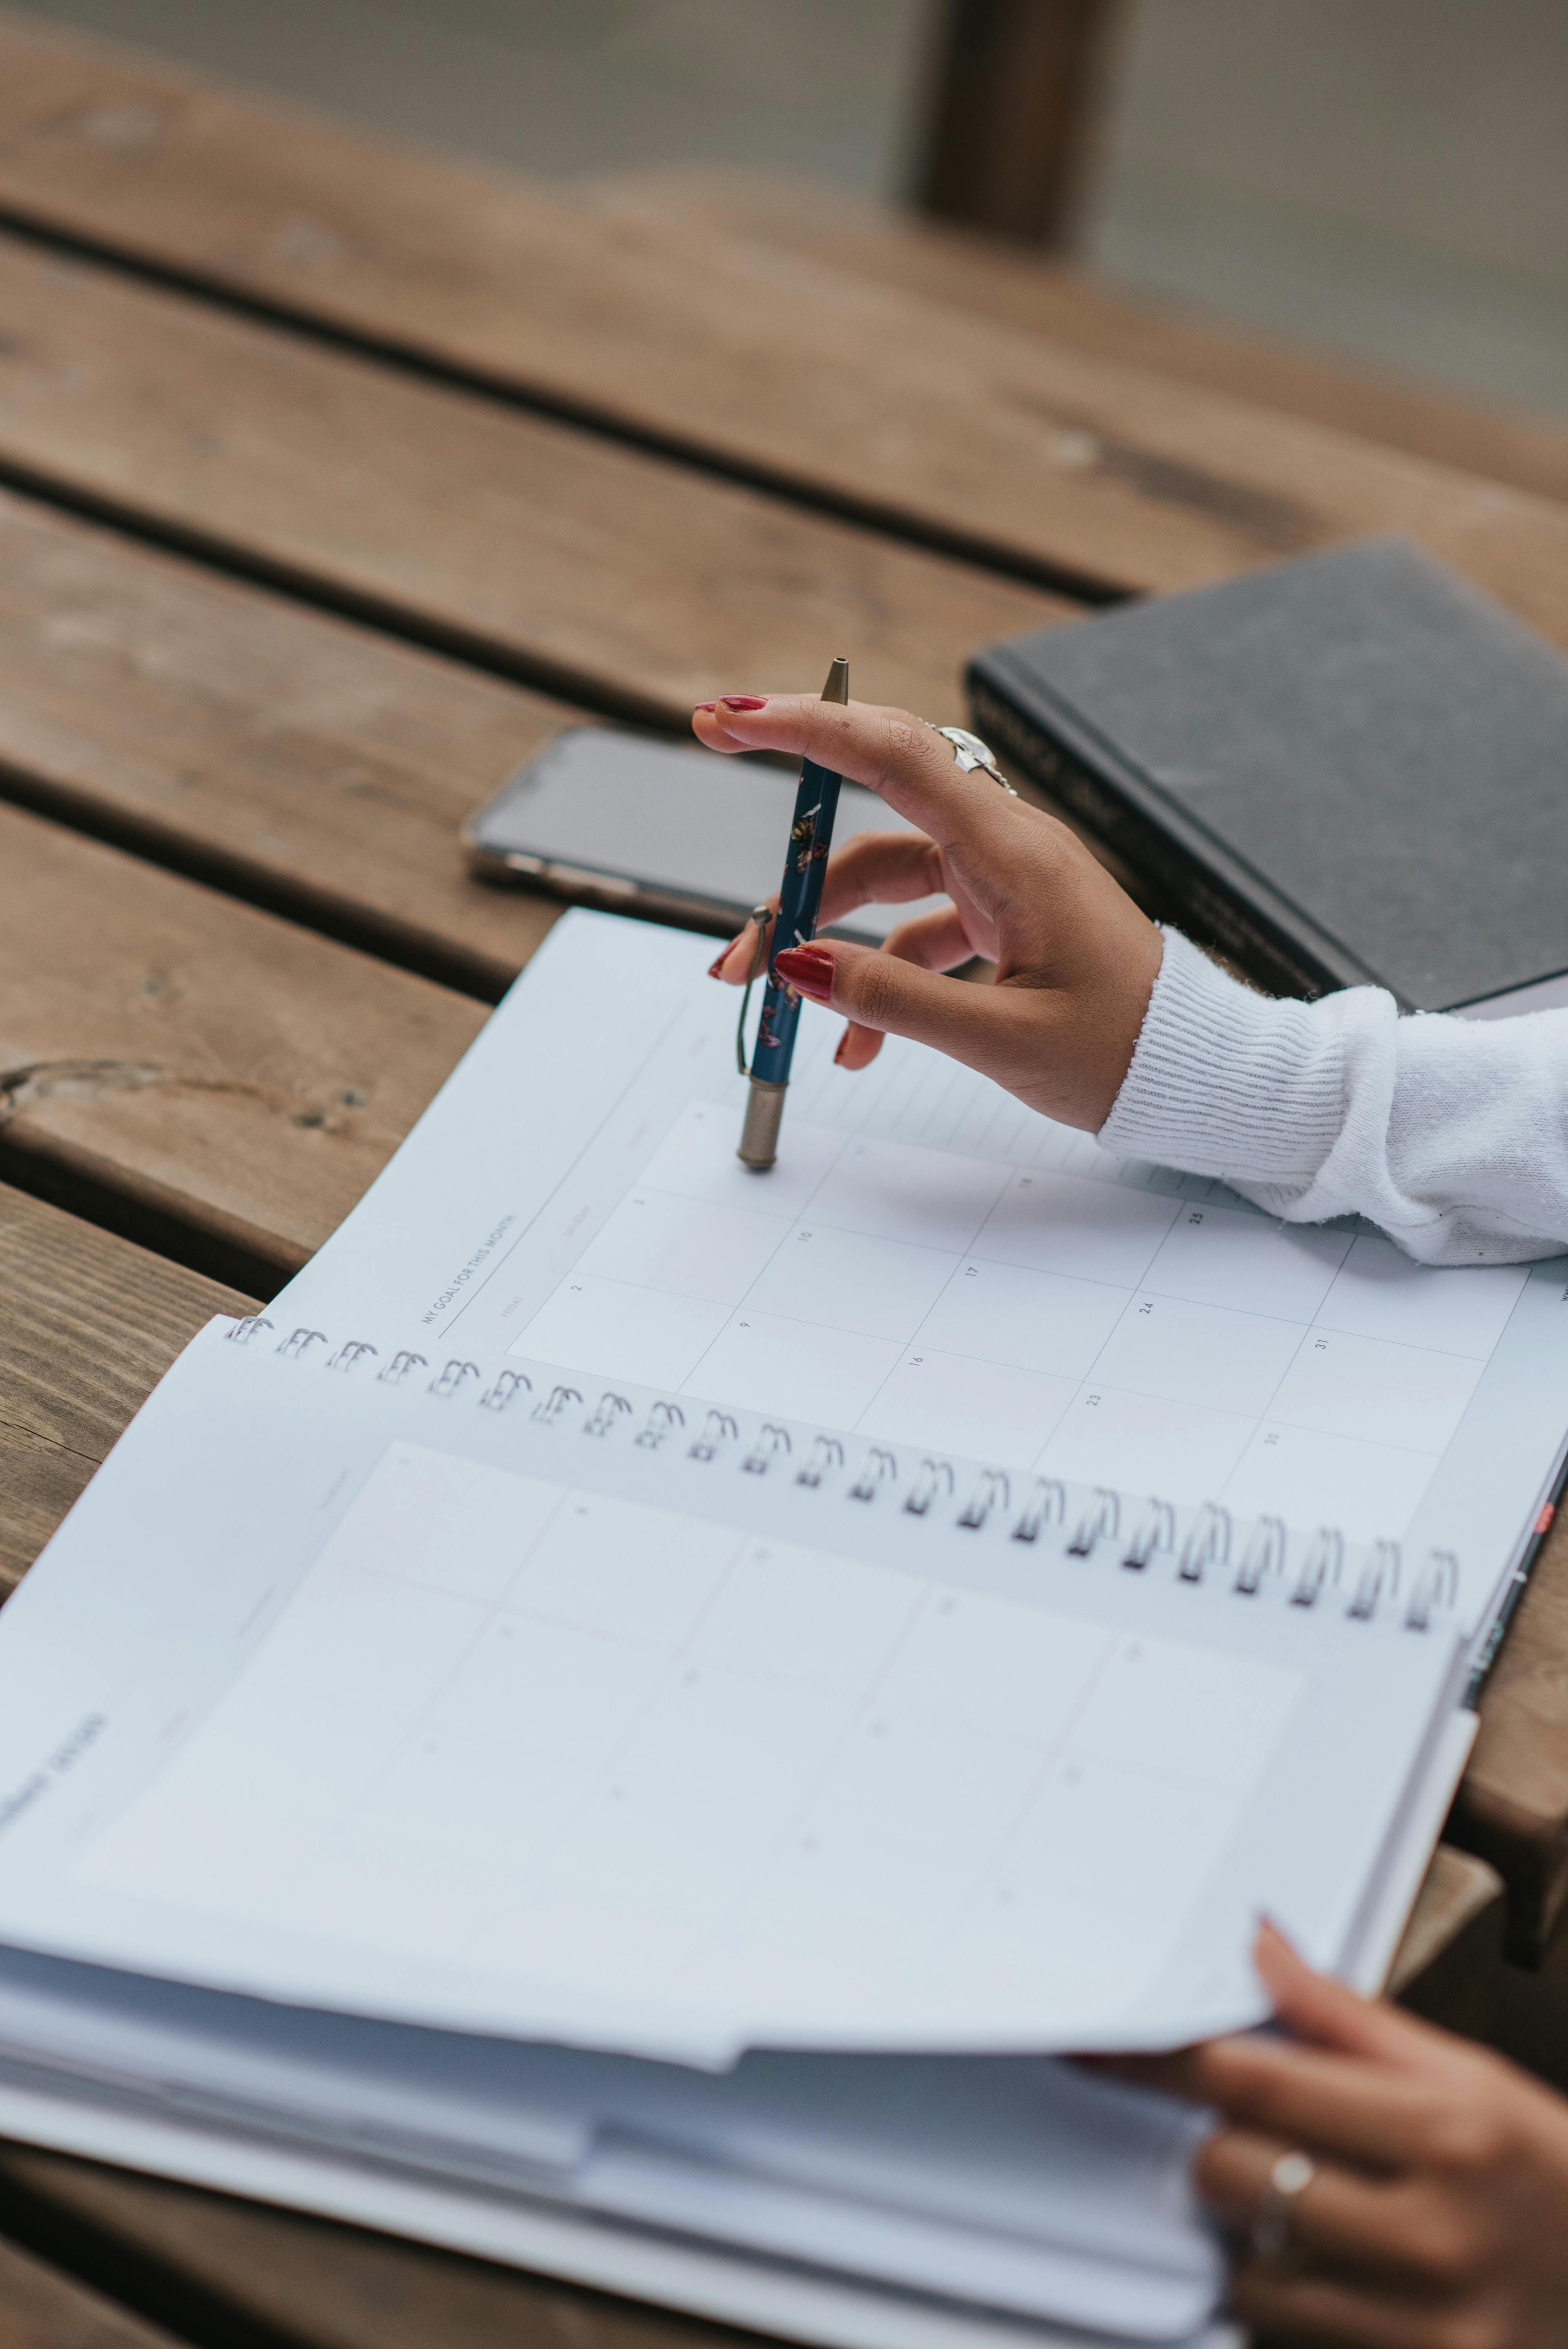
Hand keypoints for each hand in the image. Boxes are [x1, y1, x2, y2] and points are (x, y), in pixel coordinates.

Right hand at [693, 693, 1161, 1131]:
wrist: (1198, 1073)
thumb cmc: (1126, 1049)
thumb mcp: (1001, 1036)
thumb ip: (893, 998)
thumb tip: (798, 963)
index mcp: (1014, 852)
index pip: (894, 754)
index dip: (806, 727)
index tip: (730, 717)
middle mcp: (1005, 849)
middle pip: (870, 821)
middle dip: (790, 863)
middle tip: (731, 898)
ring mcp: (1003, 881)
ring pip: (884, 883)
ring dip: (823, 935)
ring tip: (770, 993)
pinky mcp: (1004, 918)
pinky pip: (917, 933)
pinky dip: (877, 980)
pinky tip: (854, 1047)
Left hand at [1119, 1922, 1567, 2347]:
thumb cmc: (1553, 2175)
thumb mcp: (1472, 2077)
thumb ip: (1347, 2018)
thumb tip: (1258, 1946)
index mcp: (1449, 2129)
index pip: (1255, 2078)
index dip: (1163, 2056)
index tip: (1106, 2043)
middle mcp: (1435, 2228)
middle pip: (1234, 2168)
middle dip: (1226, 2142)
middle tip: (1274, 2136)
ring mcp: (1426, 2319)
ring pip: (1248, 2261)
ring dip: (1256, 2229)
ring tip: (1325, 2209)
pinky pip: (1285, 2328)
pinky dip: (1288, 2293)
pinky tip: (1343, 2270)